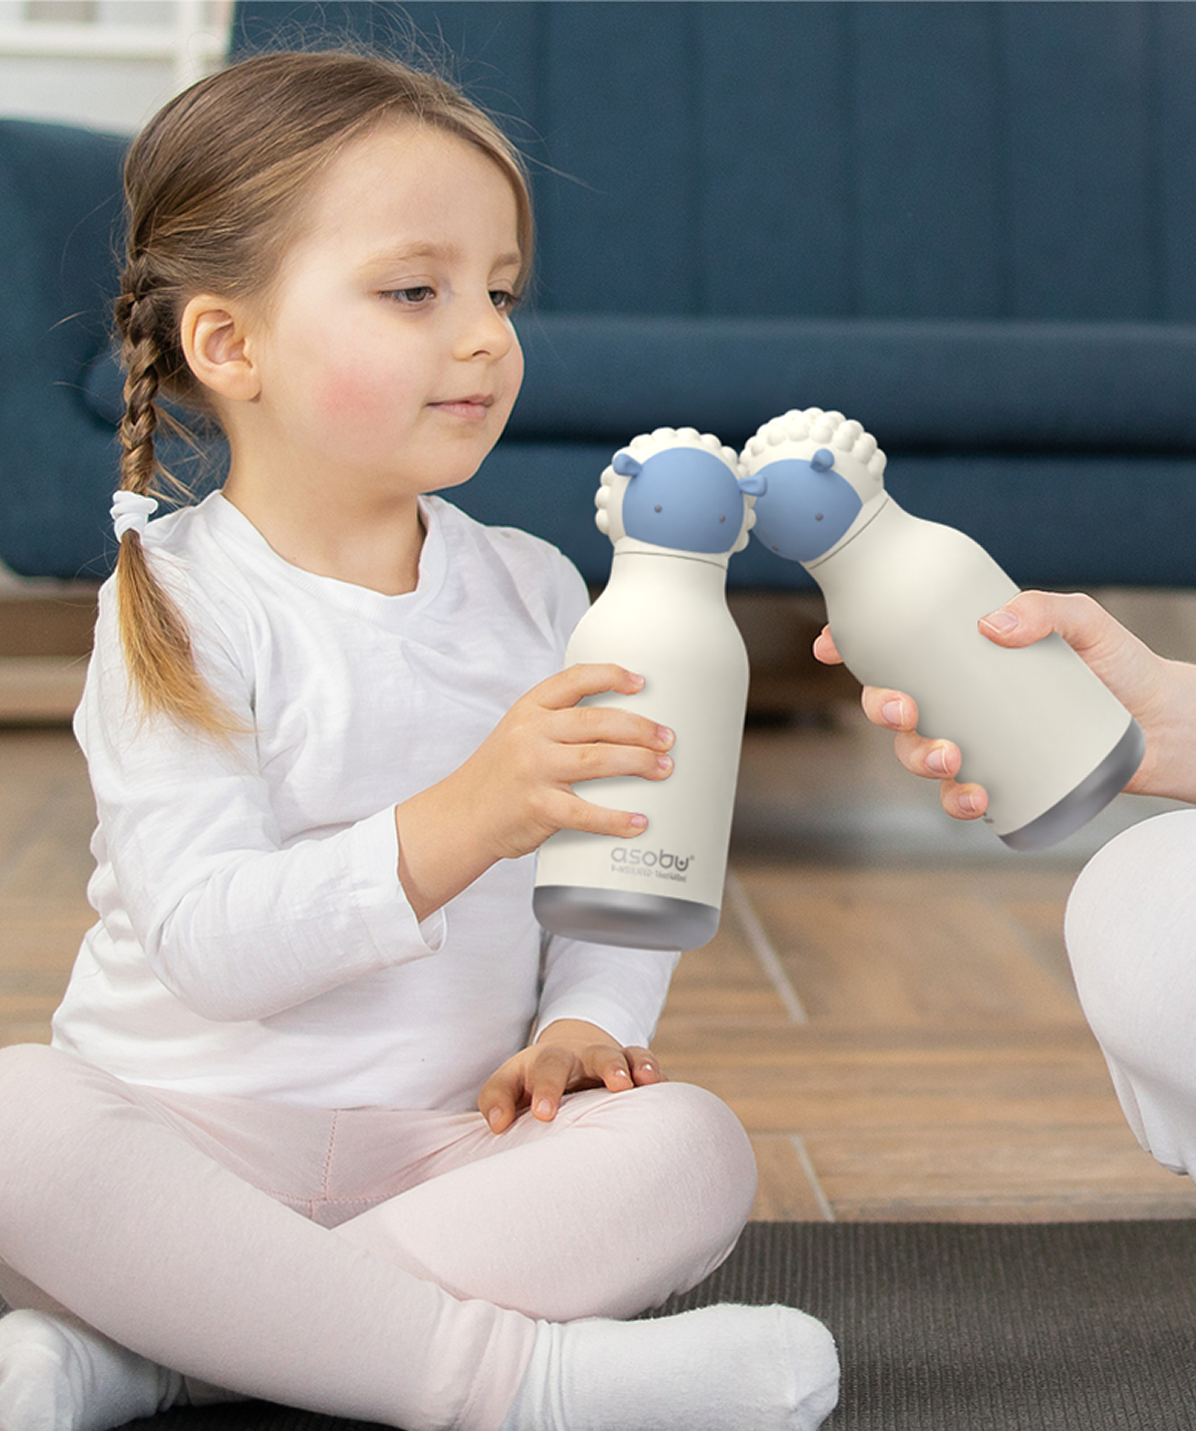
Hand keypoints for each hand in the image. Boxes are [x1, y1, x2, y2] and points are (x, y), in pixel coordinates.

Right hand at [395, 664, 673, 918]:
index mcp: (529, 709)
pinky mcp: (537, 807)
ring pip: (598, 760)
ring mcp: (533, 770)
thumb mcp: (518, 734)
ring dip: (638, 763)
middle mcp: (531, 734)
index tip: (641, 683)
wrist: (460, 816)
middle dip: (640, 728)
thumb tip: (621, 726)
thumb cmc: (498, 777)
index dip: (611, 676)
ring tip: (663, 769)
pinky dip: (617, 819)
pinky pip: (585, 813)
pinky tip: (639, 822)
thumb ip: (558, 724)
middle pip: (597, 721)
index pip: (574, 680)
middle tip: (667, 738)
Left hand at [478, 1018, 664, 1133]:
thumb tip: (497, 1124)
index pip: (540, 1072)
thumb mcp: (510, 1084)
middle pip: (582, 1056)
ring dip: (622, 1066)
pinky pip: (642, 1058)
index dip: (543, 1090)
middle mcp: (574, 1057)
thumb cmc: (534, 1081)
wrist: (571, 1052)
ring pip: (613, 1054)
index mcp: (542, 1063)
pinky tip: (657, 1084)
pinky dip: (650, 1069)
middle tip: (609, 1088)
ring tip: (630, 1083)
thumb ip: (497, 1101)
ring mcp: (603, 1057)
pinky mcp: (629, 1063)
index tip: (543, 1114)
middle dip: (594, 1069)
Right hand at [814, 590, 1195, 818]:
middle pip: (893, 705)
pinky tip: (972, 797)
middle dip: (880, 709)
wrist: (1162, 723)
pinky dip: (955, 801)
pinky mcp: (1001, 780)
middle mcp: (961, 700)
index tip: (830, 645)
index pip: (897, 648)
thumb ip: (1045, 609)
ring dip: (917, 760)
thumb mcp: (1085, 622)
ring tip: (950, 759)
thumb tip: (992, 625)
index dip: (851, 647)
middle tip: (903, 710)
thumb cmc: (1119, 665)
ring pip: (917, 755)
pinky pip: (958, 797)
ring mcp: (977, 741)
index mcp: (965, 657)